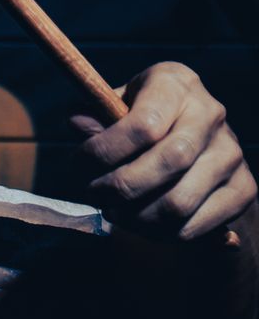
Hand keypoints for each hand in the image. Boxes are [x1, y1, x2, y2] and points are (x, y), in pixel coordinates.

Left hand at [74, 62, 255, 241]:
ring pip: (180, 201)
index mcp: (175, 83)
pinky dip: (160, 234)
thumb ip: (91, 116)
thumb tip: (77, 124)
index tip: (78, 164)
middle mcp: (211, 113)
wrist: (193, 144)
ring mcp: (231, 152)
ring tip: (114, 211)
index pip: (143, 124)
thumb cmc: (139, 120)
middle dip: (120, 187)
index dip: (105, 151)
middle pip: (168, 163)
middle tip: (95, 194)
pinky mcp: (244, 188)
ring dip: (136, 216)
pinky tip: (140, 224)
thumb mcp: (112, 107)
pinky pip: (196, 225)